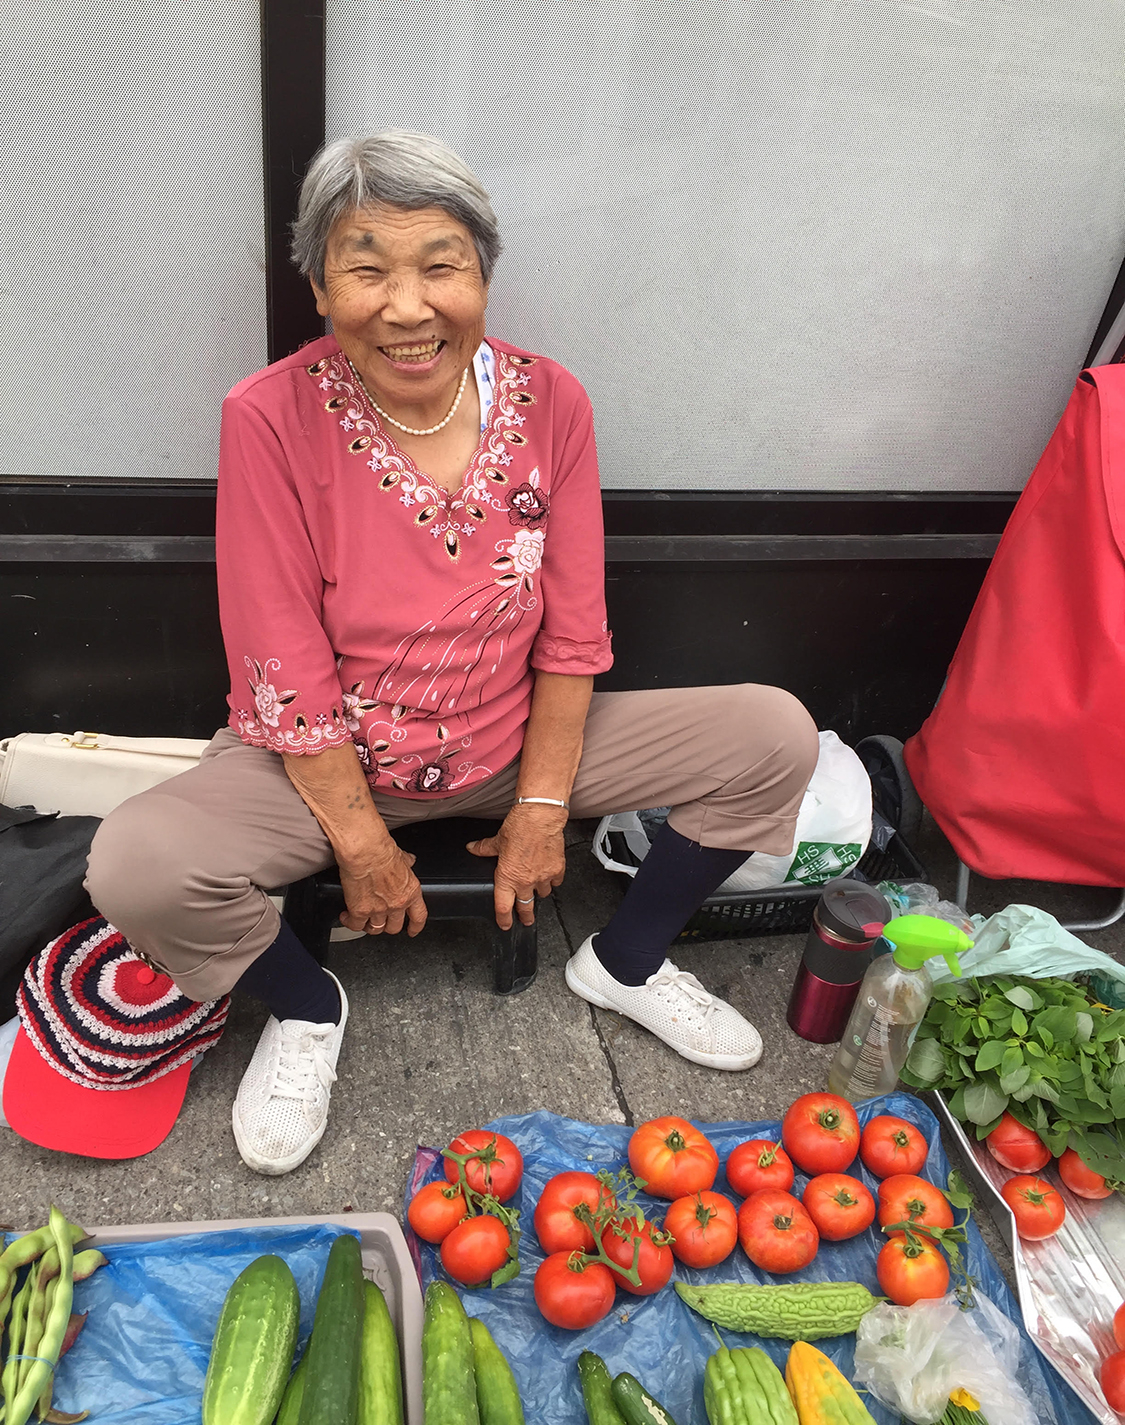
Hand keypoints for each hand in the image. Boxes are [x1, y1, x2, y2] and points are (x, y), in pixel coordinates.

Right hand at [337, 839, 427, 936]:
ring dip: (368, 925)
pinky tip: (346, 916)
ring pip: (375, 929)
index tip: (412, 931)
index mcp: (410, 891)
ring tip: (362, 919)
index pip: (418, 916)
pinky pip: (356, 925)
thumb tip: (410, 860)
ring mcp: (379, 910)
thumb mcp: (402, 857)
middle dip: (387, 926)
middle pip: (394, 927)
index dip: (415, 927)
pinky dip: (350, 923)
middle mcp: (396, 904)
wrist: (365, 851)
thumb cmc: (382, 851)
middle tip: (380, 921)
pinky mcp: (360, 911)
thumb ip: (407, 862)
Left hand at [468, 803, 567, 927]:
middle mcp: (525, 881)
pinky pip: (556, 882)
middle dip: (526, 917)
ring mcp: (543, 877)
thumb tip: (473, 848)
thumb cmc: (519, 828)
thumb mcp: (497, 840)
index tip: (505, 924)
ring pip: (543, 894)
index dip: (503, 919)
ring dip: (539, 893)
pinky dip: (553, 881)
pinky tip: (550, 876)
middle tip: (526, 921)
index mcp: (507, 877)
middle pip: (526, 907)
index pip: (503, 907)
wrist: (540, 818)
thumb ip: (484, 848)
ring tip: (537, 890)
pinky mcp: (557, 869)